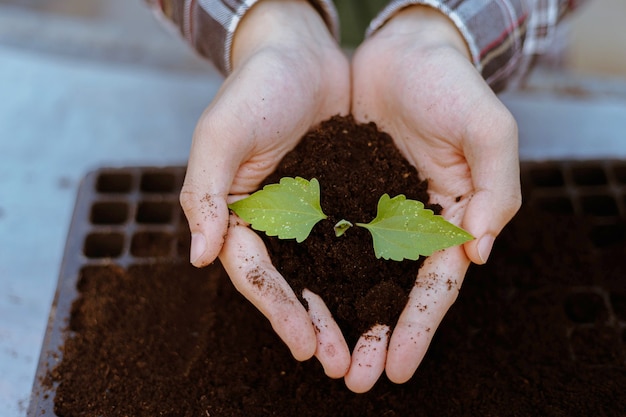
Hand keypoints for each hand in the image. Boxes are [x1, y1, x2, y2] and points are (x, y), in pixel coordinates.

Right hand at [179, 0, 350, 375]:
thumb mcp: (222, 133)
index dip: (278, 310)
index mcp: (238, 215)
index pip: (255, 273)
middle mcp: (275, 223)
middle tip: (344, 366)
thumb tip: (199, 255)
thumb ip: (204, 192)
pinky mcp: (343, 201)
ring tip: (372, 349)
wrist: (301, 54)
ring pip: (328, 273)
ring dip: (346, 312)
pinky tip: (393, 296)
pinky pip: (359, 242)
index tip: (307, 345)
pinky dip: (371, 271)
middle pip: (293, 285)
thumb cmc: (254, 88)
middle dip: (316, 325)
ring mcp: (311, 215)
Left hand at [348, 6, 520, 391]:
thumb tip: (479, 254)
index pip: (436, 286)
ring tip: (319, 353)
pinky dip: (314, 269)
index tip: (398, 368)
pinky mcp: (340, 194)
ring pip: (355, 276)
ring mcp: (373, 213)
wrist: (403, 50)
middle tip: (354, 379)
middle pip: (392, 293)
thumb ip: (495, 188)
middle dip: (376, 337)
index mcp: (450, 220)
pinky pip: (325, 238)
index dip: (418, 328)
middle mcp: (409, 226)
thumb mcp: (487, 129)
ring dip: (340, 316)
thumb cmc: (452, 85)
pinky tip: (297, 296)